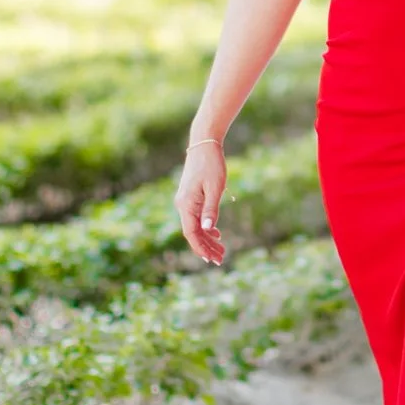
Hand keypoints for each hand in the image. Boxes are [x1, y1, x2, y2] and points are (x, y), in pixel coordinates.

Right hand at [175, 140, 227, 263]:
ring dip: (207, 239)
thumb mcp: (215, 188)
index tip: (212, 259)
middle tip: (221, 259)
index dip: (201, 248)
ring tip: (221, 250)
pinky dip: (206, 228)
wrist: (204, 145)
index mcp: (186, 204)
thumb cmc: (211, 165)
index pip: (191, 233)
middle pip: (193, 233)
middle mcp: (182, 205)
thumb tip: (208, 229)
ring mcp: (185, 201)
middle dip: (206, 247)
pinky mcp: (190, 197)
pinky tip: (216, 233)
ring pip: (195, 226)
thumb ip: (211, 209)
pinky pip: (196, 218)